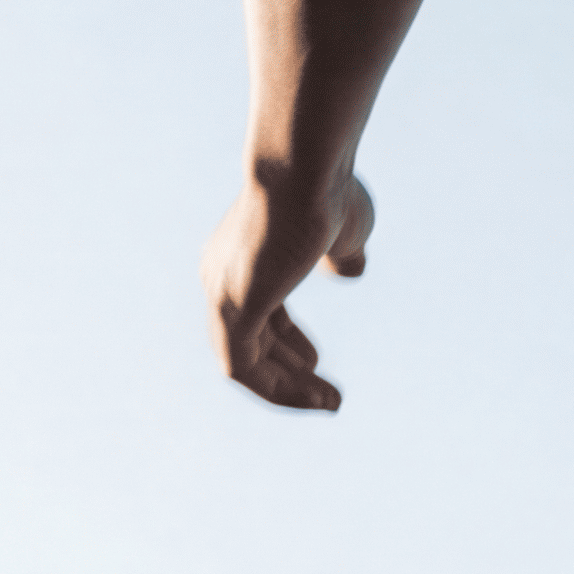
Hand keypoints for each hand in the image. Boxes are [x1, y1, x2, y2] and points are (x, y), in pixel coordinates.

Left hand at [203, 167, 373, 413]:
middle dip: (288, 374)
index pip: (258, 315)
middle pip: (249, 342)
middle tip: (330, 397)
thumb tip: (351, 270)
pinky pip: (243, 369)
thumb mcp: (345, 230)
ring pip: (244, 364)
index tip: (318, 364)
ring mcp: (223, 292)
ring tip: (331, 405)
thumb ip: (341, 254)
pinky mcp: (232, 308)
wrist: (307, 168)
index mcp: (242, 256)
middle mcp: (222, 276)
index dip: (288, 345)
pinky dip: (278, 390)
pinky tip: (316, 399)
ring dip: (287, 391)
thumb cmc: (327, 188)